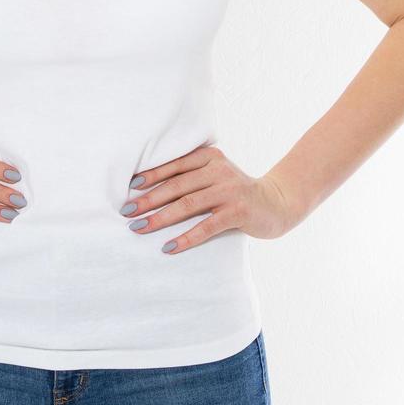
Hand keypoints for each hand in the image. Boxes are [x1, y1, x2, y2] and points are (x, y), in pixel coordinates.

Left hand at [121, 145, 294, 253]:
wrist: (277, 203)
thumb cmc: (236, 191)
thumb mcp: (215, 175)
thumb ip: (191, 176)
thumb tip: (147, 189)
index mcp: (209, 157)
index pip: (174, 165)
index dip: (150, 176)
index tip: (129, 187)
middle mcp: (218, 170)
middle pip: (176, 185)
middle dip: (148, 199)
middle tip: (126, 211)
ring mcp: (229, 190)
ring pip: (187, 204)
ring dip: (159, 217)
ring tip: (138, 228)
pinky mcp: (238, 211)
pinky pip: (206, 226)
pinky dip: (185, 237)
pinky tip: (168, 247)